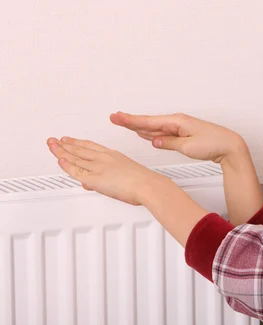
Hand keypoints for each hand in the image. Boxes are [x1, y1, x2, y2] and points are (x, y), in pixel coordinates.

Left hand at [46, 136, 160, 205]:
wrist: (149, 185)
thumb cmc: (144, 182)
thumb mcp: (126, 176)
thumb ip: (109, 179)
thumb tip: (94, 184)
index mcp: (113, 155)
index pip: (90, 146)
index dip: (77, 142)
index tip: (68, 139)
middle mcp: (104, 158)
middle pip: (79, 149)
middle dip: (64, 144)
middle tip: (53, 141)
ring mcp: (99, 167)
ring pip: (75, 157)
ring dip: (61, 151)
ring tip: (52, 146)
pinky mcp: (96, 178)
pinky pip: (77, 170)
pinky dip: (67, 165)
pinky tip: (60, 160)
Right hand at [109, 111, 244, 163]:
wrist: (229, 146)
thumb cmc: (213, 144)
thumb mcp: (188, 147)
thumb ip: (169, 143)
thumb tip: (154, 141)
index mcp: (177, 122)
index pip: (149, 122)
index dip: (131, 121)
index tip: (117, 117)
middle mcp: (178, 122)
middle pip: (149, 122)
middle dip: (131, 121)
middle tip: (115, 118)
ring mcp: (180, 128)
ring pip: (155, 127)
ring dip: (140, 126)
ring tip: (125, 123)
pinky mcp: (184, 134)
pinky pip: (163, 132)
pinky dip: (152, 133)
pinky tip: (146, 134)